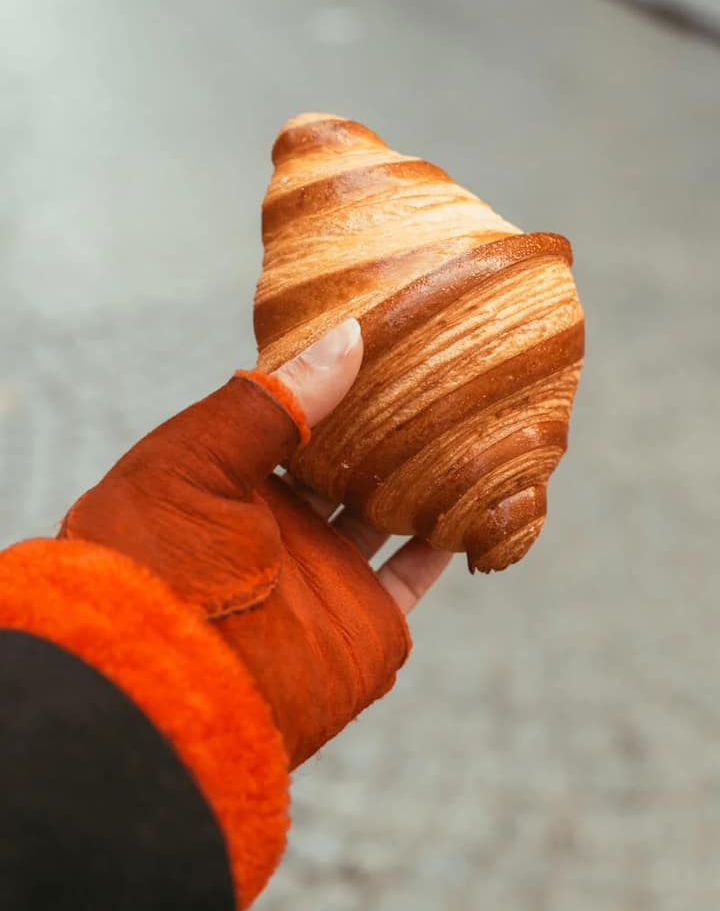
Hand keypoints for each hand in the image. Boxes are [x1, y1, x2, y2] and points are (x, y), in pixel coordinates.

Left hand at [57, 318, 450, 768]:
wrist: (164, 687)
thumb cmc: (156, 559)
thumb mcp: (198, 457)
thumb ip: (273, 400)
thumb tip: (349, 335)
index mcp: (234, 479)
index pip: (292, 417)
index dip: (329, 381)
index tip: (376, 335)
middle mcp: (282, 525)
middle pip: (347, 462)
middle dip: (382, 424)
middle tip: (434, 367)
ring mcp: (326, 574)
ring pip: (388, 513)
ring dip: (421, 476)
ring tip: (466, 417)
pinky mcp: (365, 624)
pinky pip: (417, 574)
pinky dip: (447, 539)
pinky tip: (476, 494)